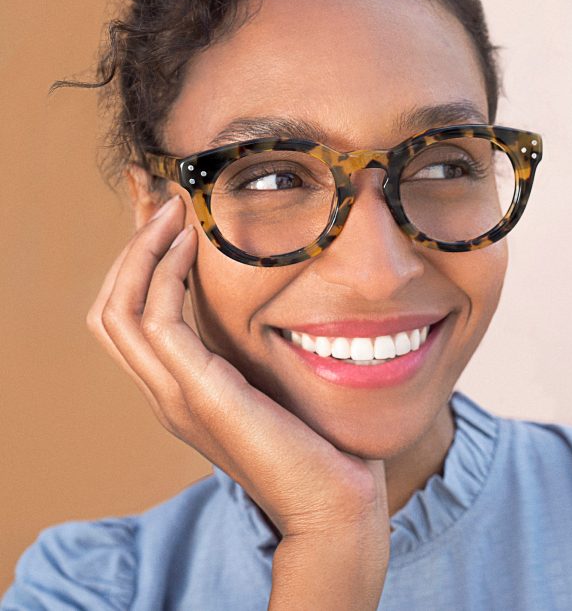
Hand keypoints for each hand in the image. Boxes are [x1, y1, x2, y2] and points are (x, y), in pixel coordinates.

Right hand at [87, 195, 389, 609]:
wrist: (333, 498)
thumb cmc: (313, 436)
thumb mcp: (269, 376)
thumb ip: (247, 344)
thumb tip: (258, 293)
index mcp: (176, 387)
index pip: (127, 316)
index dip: (136, 261)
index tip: (165, 215)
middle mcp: (163, 391)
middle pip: (109, 308)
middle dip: (131, 248)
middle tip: (164, 202)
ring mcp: (174, 397)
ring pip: (118, 311)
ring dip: (142, 252)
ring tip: (174, 212)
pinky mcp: (198, 395)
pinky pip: (157, 322)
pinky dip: (164, 275)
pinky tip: (190, 244)